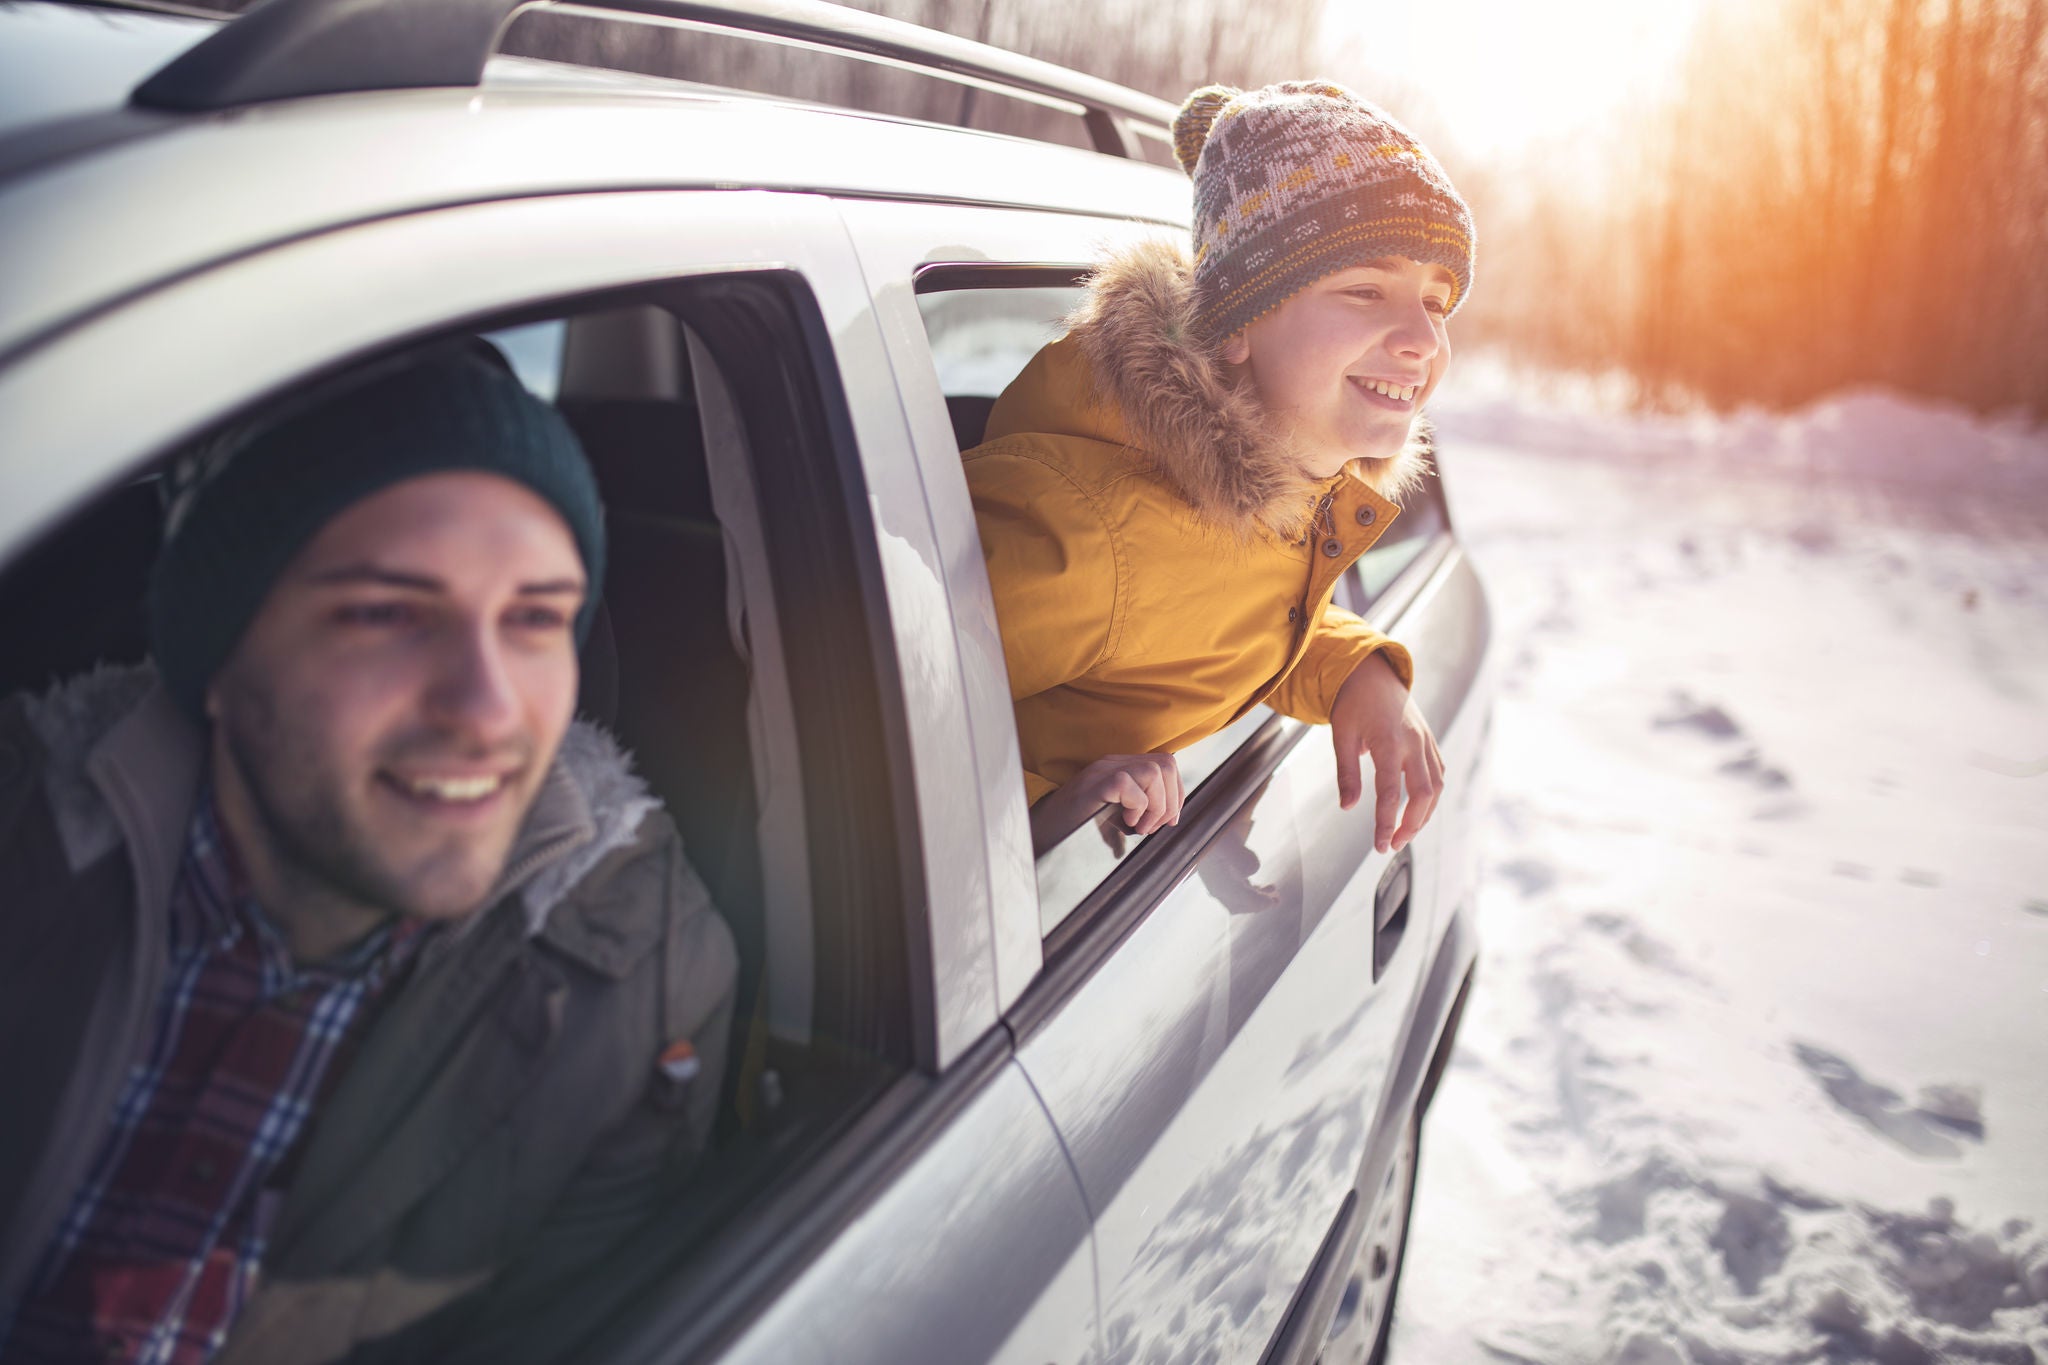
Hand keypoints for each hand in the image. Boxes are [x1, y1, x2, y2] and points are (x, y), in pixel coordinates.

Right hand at [1030, 751, 1183, 848]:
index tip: (1168, 821)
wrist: (1041, 834)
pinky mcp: (1094, 785)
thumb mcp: (1113, 814)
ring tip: (1138, 826)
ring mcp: (1101, 772)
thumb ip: (1138, 808)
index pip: (1165, 765)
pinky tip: (1125, 822)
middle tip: (1152, 826)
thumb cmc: (1075, 828)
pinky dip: (1137, 806)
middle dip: (1170, 801)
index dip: (1176, 794)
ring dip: (1155, 805)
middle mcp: (1112, 764)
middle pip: (1166, 764)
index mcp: (1119, 768)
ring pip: (1154, 771)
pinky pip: (1129, 784)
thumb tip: (1168, 818)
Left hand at [1330, 651, 1443, 852]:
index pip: (1389, 792)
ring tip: (1405, 833)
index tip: (1380, 845)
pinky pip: (1438, 773)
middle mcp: (1413, 742)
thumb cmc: (1353, 702)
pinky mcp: (1430, 741)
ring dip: (1425, 814)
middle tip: (1393, 844)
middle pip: (1423, 793)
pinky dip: (1432, 795)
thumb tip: (1348, 806)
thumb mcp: (1341, 735)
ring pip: (1436, 786)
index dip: (1386, 823)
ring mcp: (1425, 741)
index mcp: (1388, 740)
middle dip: (1411, 825)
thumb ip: (1347, 773)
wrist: (1372, 671)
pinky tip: (1420, 809)